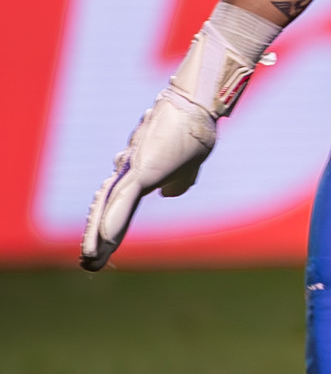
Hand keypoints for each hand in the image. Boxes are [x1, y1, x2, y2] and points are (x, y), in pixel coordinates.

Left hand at [82, 87, 217, 270]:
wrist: (198, 108)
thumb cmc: (195, 132)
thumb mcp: (189, 165)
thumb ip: (178, 181)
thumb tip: (168, 194)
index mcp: (141, 175)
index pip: (122, 206)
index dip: (113, 227)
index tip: (103, 252)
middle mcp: (130, 173)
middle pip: (109, 210)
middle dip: (99, 238)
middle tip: (88, 265)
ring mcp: (132, 170)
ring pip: (110, 208)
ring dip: (98, 236)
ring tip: (89, 260)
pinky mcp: (140, 169)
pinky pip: (123, 200)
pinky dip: (113, 220)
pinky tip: (104, 240)